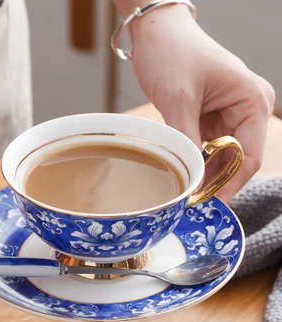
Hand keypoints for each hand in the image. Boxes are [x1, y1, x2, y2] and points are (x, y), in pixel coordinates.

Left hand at [130, 5, 274, 201]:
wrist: (155, 33)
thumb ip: (187, 138)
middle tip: (192, 202)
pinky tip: (184, 173)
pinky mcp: (208, 118)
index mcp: (251, 101)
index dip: (229, 184)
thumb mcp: (179, 97)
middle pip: (236, 160)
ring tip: (186, 192)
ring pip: (221, 157)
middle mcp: (245, 110)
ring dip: (205, 173)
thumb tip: (193, 177)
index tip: (208, 204)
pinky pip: (206, 148)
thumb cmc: (172, 52)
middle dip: (215, 181)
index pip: (248, 156)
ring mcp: (227, 115)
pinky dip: (196, 161)